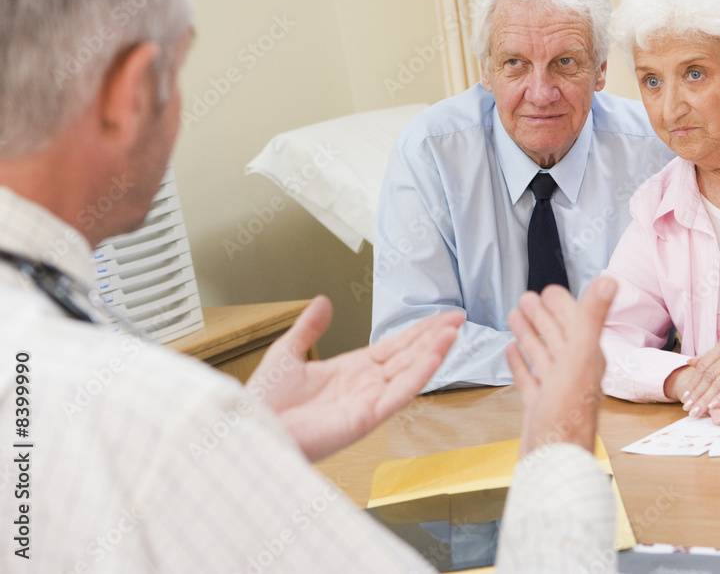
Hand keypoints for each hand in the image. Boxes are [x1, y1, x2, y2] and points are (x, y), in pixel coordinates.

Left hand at [248, 296, 463, 461]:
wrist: (252, 426)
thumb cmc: (265, 401)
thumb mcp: (288, 352)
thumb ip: (310, 327)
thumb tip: (322, 301)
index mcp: (350, 371)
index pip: (394, 346)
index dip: (419, 331)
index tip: (441, 318)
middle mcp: (365, 386)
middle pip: (408, 356)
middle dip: (434, 337)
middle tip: (459, 318)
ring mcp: (368, 402)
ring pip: (409, 372)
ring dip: (433, 351)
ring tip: (454, 332)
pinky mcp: (366, 417)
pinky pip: (399, 394)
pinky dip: (419, 375)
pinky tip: (435, 356)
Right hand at [505, 277, 616, 456]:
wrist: (553, 461)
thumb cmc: (567, 414)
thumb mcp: (580, 357)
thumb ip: (592, 317)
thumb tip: (609, 280)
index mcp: (587, 358)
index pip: (575, 322)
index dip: (562, 304)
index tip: (548, 289)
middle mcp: (574, 372)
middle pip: (557, 336)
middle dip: (543, 315)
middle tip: (527, 298)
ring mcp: (556, 391)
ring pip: (543, 354)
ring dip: (530, 334)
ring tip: (516, 317)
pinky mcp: (540, 407)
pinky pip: (529, 379)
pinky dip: (520, 363)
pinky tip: (511, 352)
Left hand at [681, 337, 719, 425]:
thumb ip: (714, 357)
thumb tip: (691, 361)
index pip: (705, 364)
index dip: (694, 381)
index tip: (686, 395)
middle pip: (710, 374)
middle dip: (697, 393)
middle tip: (688, 407)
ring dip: (706, 398)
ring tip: (696, 411)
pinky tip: (714, 406)